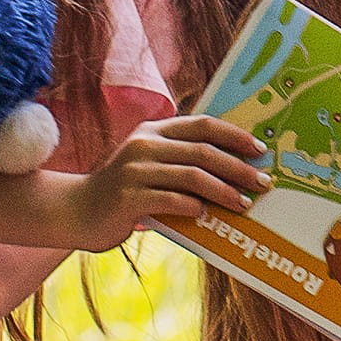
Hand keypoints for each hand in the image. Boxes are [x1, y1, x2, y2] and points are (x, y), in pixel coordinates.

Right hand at [73, 114, 267, 250]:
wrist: (77, 211)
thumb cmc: (124, 190)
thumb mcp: (150, 164)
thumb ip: (180, 160)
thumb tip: (233, 169)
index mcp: (154, 131)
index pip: (203, 124)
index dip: (235, 135)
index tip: (260, 149)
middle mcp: (144, 144)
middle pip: (203, 151)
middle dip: (238, 167)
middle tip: (262, 182)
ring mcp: (134, 170)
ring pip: (192, 176)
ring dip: (223, 191)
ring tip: (243, 205)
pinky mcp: (128, 197)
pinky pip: (171, 199)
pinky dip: (193, 207)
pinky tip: (206, 215)